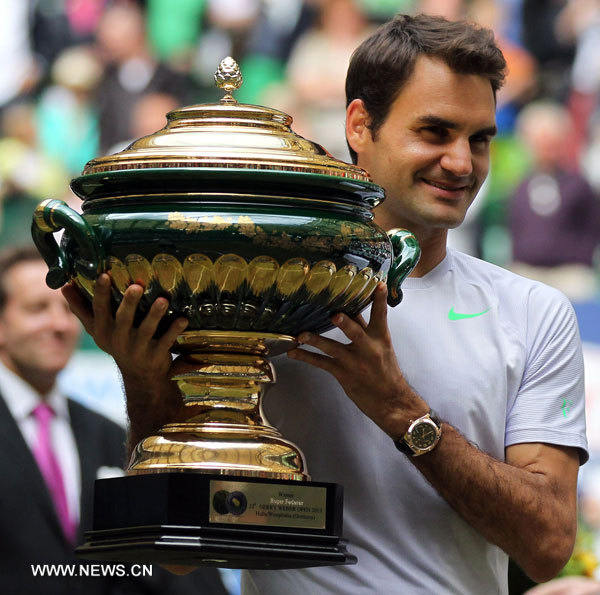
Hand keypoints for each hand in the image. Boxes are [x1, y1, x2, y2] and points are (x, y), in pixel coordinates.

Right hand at [61, 274, 187, 442]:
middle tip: (136, 286)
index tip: (104, 275)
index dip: (100, 292)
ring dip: (155, 314)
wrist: (139, 376)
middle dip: (129, 303)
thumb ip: (81, 308)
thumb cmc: (118, 342)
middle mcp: (119, 339)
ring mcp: (138, 348)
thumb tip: (63, 286)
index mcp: (104, 330)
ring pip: (147, 329)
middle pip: (123, 319)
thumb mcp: (97, 329)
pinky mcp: (156, 355)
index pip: (99, 309)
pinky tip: (183, 318)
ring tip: (163, 299)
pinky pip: (166, 341)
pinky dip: (175, 330)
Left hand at [287, 282, 427, 437]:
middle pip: (355, 332)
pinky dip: (306, 357)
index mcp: (380, 339)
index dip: (379, 300)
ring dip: (315, 340)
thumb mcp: (382, 348)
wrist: (390, 402)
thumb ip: (366, 329)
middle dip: (345, 324)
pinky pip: (321, 363)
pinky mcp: (343, 374)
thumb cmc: (386, 372)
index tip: (377, 285)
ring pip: (333, 348)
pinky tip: (293, 352)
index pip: (380, 316)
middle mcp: (368, 349)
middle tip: (335, 315)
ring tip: (301, 334)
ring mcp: (354, 363)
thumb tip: (352, 309)